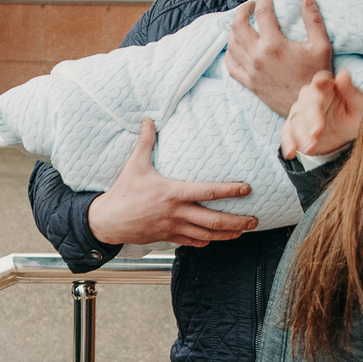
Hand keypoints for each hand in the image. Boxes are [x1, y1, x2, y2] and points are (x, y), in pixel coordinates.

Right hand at [87, 119, 257, 248]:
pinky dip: (204, 241)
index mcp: (173, 193)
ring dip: (226, 234)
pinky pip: (191, 242)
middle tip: (255, 221)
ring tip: (241, 232)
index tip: (247, 189)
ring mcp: (173, 227)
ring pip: (206, 234)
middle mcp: (177, 212)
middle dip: (237, 221)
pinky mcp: (167, 237)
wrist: (107, 221)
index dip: (230, 190)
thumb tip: (149, 119)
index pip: (209, 192)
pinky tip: (213, 240)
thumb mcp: (134, 165)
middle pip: (214, 220)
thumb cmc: (122, 193)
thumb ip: (146, 142)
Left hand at [226, 0, 333, 116]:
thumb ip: (313, 21)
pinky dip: (230, 53)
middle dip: (243, 10)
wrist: (310, 108)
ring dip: (234, 29)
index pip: (262, 12)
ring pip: (231, 44)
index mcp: (274, 45)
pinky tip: (236, 46)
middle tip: (251, 5)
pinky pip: (231, 65)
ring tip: (243, 22)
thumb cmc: (317, 76)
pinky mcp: (249, 83)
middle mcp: (258, 57)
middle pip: (238, 25)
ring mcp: (251, 71)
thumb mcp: (322, 47)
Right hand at [280, 69, 362, 161]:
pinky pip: (287, 133)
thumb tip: (343, 73)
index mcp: (328, 86)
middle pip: (307, 102)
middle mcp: (311, 96)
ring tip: (310, 147)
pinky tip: (291, 152)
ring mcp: (301, 111)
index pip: (321, 80)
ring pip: (296, 120)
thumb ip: (350, 91)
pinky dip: (287, 142)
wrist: (348, 134)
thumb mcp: (360, 105)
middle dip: (311, 117)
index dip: (320, 81)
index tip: (319, 83)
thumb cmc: (356, 115)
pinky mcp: (295, 127)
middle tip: (317, 132)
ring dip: (301, 134)